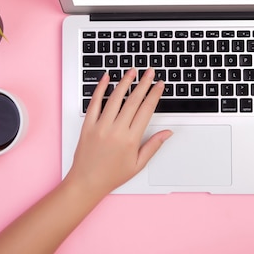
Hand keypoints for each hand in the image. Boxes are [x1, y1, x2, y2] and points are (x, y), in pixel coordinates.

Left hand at [65, 68, 171, 197]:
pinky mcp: (87, 125)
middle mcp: (116, 130)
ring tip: (132, 71)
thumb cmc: (112, 175)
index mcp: (130, 139)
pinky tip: (106, 78)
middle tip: (150, 72)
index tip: (159, 85)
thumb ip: (154, 145)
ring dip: (125, 82)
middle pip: (133, 100)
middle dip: (144, 83)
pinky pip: (94, 103)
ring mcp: (100, 126)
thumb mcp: (138, 164)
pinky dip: (100, 89)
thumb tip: (168, 133)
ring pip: (115, 98)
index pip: (146, 110)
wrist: (86, 182)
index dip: (154, 95)